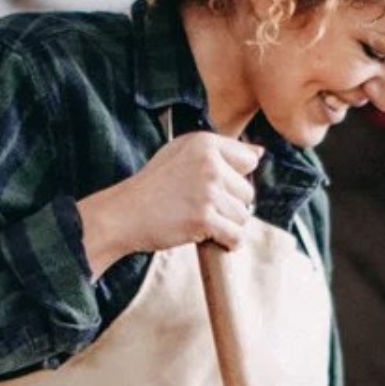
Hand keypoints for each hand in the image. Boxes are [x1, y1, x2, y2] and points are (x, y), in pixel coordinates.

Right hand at [74, 133, 260, 274]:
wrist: (124, 214)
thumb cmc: (153, 186)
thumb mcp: (182, 154)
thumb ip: (220, 151)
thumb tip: (260, 154)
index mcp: (205, 143)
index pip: (249, 160)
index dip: (234, 178)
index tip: (213, 186)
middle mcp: (209, 163)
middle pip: (248, 192)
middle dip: (230, 205)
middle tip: (201, 207)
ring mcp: (207, 191)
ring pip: (243, 216)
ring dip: (226, 224)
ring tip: (199, 220)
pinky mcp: (204, 219)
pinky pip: (236, 236)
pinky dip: (227, 243)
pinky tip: (210, 237)